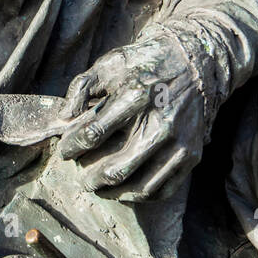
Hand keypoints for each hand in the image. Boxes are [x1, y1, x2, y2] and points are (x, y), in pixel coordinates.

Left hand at [56, 32, 207, 198]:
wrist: (193, 62)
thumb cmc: (144, 63)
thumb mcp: (108, 63)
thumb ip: (81, 88)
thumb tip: (63, 120)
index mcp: (134, 96)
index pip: (91, 135)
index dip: (71, 147)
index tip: (64, 151)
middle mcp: (159, 123)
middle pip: (115, 169)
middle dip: (89, 178)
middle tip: (80, 176)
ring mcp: (178, 143)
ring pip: (139, 186)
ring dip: (112, 192)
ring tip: (99, 187)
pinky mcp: (192, 155)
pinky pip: (163, 189)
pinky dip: (139, 195)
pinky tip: (125, 189)